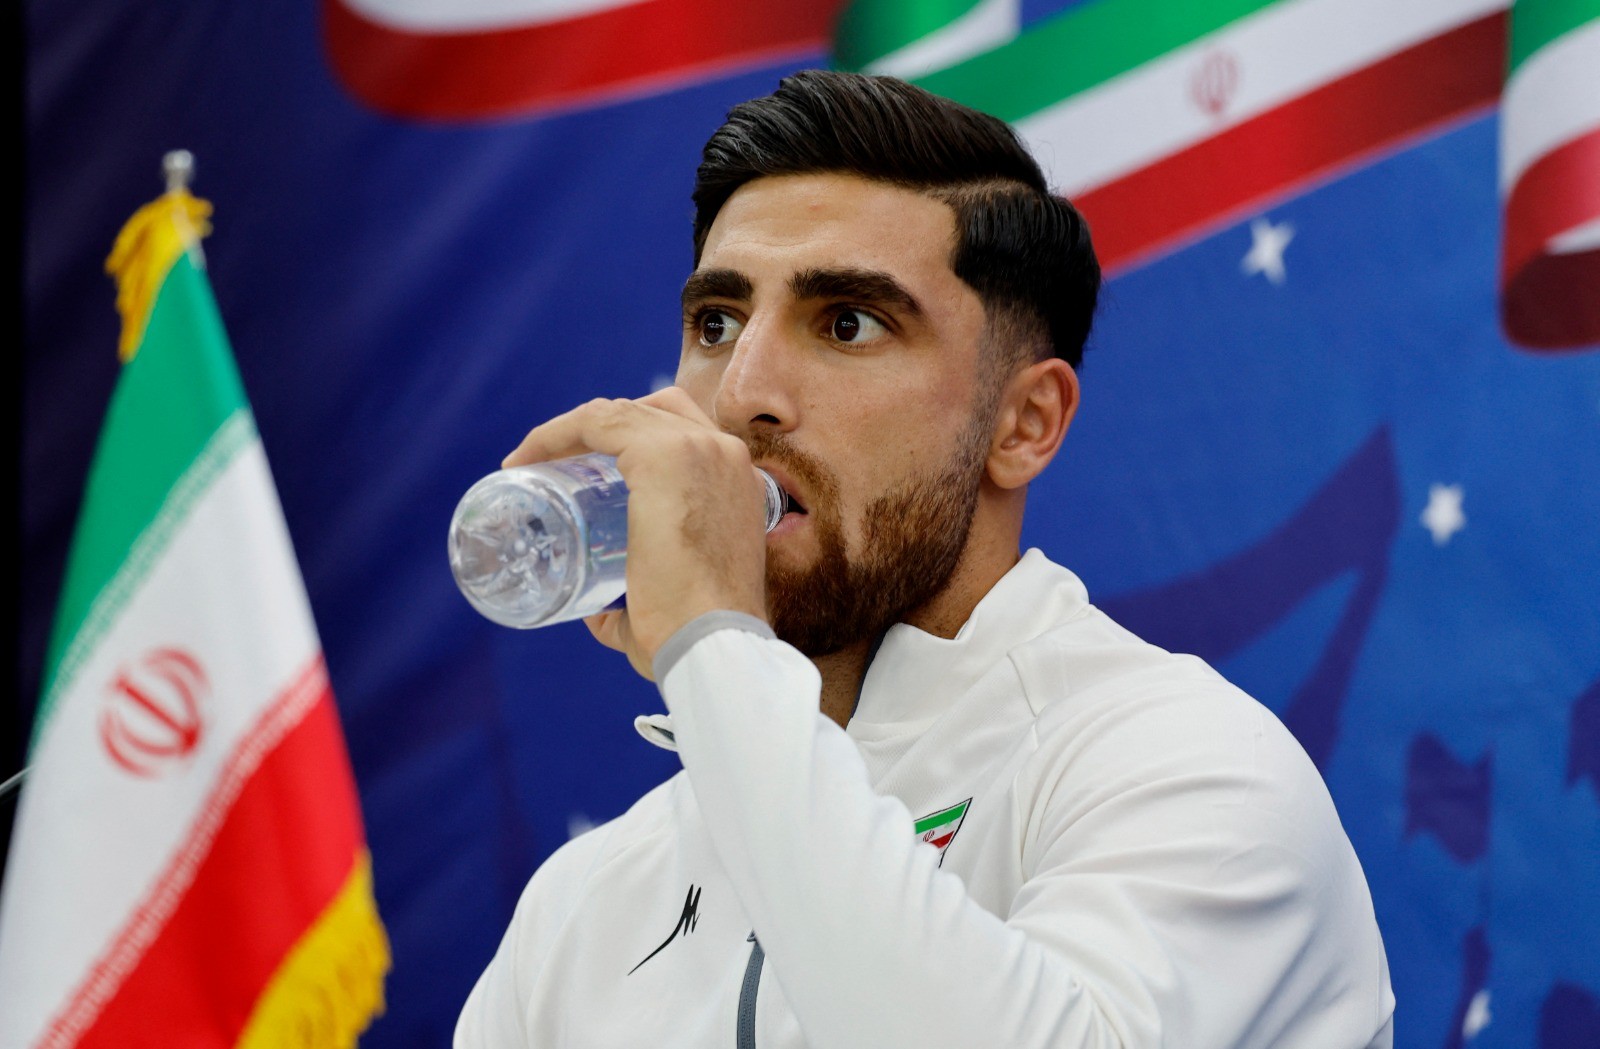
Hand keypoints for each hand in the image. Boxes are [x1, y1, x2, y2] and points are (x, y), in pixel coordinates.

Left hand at [502, 387, 769, 676]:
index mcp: (736, 482)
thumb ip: (638, 605)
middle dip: (592, 434)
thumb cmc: (694, 634)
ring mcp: (697, 448)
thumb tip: (600, 613)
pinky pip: (595, 423)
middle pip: (646, 413)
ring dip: (566, 432)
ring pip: (616, 413)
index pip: (677, 432)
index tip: (579, 472)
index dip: (623, 441)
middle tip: (549, 471)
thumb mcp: (674, 600)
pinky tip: (524, 460)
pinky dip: (554, 434)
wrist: (713, 643)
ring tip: (528, 464)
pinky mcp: (664, 454)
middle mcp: (724, 453)